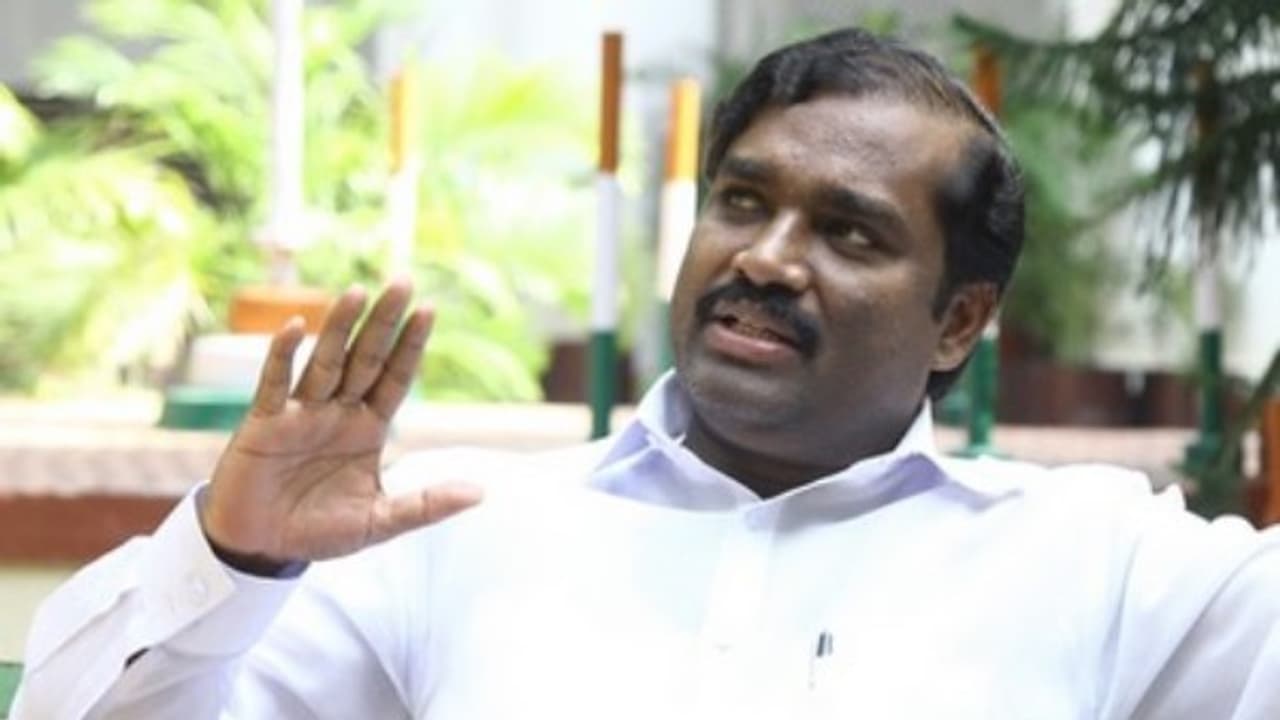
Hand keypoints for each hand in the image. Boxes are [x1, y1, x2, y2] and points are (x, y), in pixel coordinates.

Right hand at [200, 278, 482, 571]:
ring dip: (339, 328)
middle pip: (365, 358)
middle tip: (402, 281)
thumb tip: (480, 493)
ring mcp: (300, 414)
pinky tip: (296, 326)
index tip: (429, 310)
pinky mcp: (263, 425)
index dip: (411, 346)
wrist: (261, 549)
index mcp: (368, 428)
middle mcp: (337, 412)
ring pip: (324, 363)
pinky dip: (282, 356)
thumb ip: (426, 505)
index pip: (395, 378)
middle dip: (383, 323)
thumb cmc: (319, 531)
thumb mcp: (381, 522)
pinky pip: (274, 384)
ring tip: (358, 293)